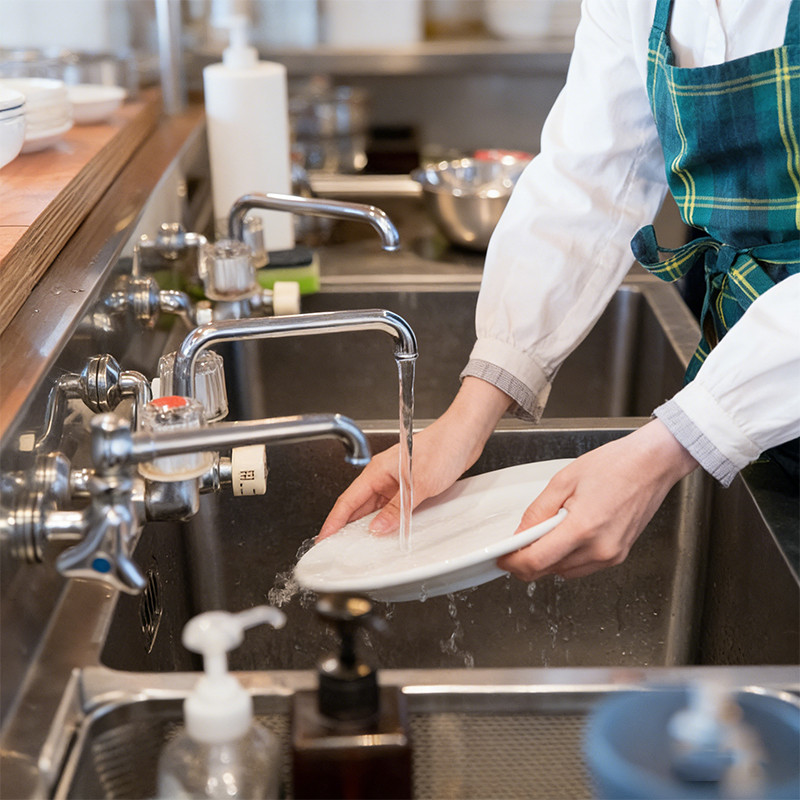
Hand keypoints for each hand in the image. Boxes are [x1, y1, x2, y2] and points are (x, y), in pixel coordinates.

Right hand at [318, 378, 510, 538]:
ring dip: (367, 525)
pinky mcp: (410, 485)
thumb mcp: (419, 483)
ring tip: (359, 546)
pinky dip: (386, 521)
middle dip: (345, 527)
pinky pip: (391, 507)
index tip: (324, 538)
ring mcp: (397, 481)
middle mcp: (384, 475)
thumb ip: (398, 508)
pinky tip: (388, 532)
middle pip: (358, 506)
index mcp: (378, 471)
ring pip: (375, 507)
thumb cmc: (444, 446)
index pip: (348, 500)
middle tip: (337, 548)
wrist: (465, 434)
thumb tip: (378, 528)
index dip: (334, 521)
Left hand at [497, 419, 698, 579]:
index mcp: (583, 528)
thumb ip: (538, 512)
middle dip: (529, 560)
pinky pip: (583, 567)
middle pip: (549, 570)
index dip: (513, 563)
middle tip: (520, 541)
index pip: (537, 561)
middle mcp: (600, 549)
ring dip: (550, 559)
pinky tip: (568, 534)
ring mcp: (612, 555)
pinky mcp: (618, 556)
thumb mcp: (563, 481)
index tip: (503, 558)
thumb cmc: (615, 465)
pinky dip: (568, 557)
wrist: (652, 464)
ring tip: (551, 529)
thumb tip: (520, 535)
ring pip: (565, 572)